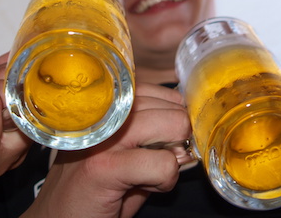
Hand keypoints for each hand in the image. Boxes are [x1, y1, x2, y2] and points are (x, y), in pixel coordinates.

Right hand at [22, 83, 191, 217]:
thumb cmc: (92, 188)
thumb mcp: (124, 151)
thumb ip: (151, 133)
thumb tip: (188, 124)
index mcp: (108, 104)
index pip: (161, 92)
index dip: (172, 119)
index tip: (162, 143)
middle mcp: (104, 112)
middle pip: (173, 107)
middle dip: (177, 138)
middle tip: (156, 162)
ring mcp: (102, 136)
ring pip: (173, 126)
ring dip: (172, 159)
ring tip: (147, 175)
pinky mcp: (102, 166)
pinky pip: (163, 164)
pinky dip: (165, 181)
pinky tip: (143, 187)